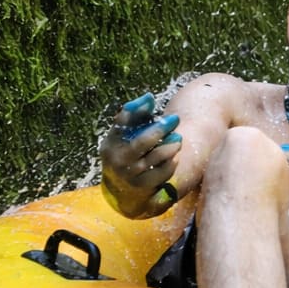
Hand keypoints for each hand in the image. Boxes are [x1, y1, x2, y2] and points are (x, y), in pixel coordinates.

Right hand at [101, 93, 181, 216]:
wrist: (122, 189)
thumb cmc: (127, 153)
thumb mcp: (124, 136)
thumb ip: (135, 116)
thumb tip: (148, 97)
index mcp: (110, 143)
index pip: (121, 122)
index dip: (135, 109)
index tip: (151, 99)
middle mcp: (117, 159)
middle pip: (142, 141)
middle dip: (160, 129)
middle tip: (175, 119)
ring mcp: (130, 174)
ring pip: (156, 157)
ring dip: (170, 146)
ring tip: (178, 139)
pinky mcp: (143, 186)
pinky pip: (163, 172)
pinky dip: (171, 162)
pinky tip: (173, 157)